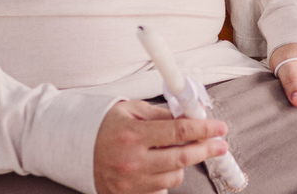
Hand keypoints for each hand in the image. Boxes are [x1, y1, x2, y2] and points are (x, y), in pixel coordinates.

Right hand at [94, 100, 227, 193]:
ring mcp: (129, 182)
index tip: (220, 128)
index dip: (204, 130)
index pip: (179, 131)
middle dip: (206, 149)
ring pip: (173, 177)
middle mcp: (132, 160)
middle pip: (181, 158)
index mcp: (134, 135)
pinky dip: (166, 178)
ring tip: (178, 151)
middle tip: (220, 144)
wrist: (76, 147)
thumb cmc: (107, 125)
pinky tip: (163, 166)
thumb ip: (164, 114)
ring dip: (183, 164)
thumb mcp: (134, 110)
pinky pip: (159, 190)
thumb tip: (194, 116)